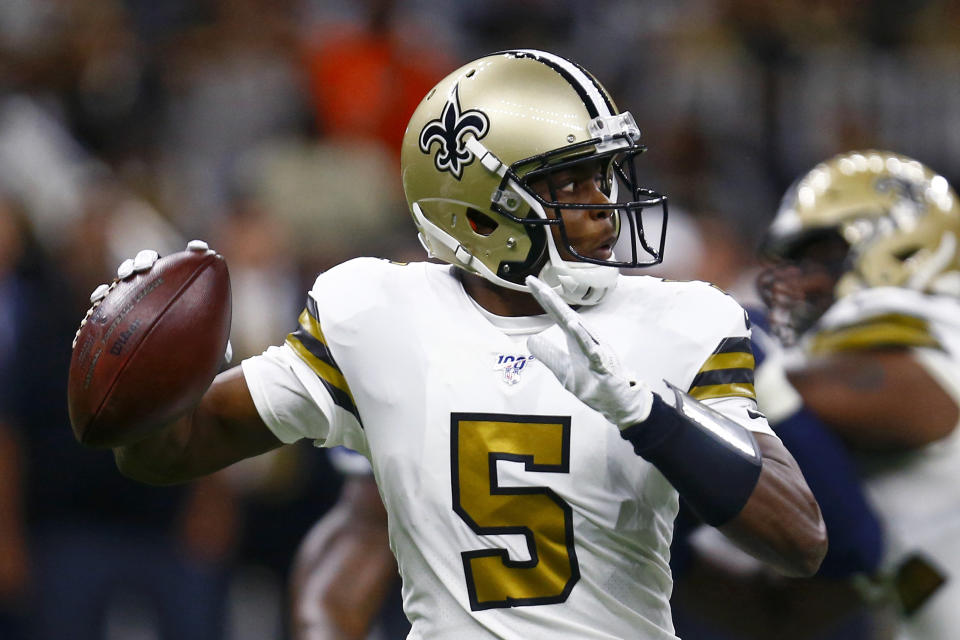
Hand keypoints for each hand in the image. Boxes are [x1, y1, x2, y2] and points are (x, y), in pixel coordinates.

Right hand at [80, 241, 232, 363]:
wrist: (160, 363)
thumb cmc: (189, 350)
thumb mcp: (205, 348)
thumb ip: (216, 348)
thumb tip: (227, 357)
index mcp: (182, 285)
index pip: (190, 262)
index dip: (197, 251)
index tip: (199, 249)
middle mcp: (158, 284)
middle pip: (151, 261)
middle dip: (147, 259)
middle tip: (147, 267)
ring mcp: (135, 292)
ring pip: (128, 273)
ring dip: (126, 269)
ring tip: (126, 276)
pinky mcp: (115, 306)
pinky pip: (106, 296)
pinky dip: (102, 294)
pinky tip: (98, 299)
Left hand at [525, 276, 653, 427]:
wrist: (620, 402)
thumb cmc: (595, 382)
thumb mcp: (564, 370)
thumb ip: (548, 354)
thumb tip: (530, 340)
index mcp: (576, 338)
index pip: (557, 315)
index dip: (544, 299)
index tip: (530, 282)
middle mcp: (587, 339)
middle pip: (565, 315)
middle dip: (550, 298)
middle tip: (534, 282)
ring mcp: (595, 350)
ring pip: (578, 328)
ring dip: (563, 312)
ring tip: (548, 296)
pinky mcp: (603, 365)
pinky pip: (592, 350)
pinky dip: (583, 337)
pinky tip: (573, 325)